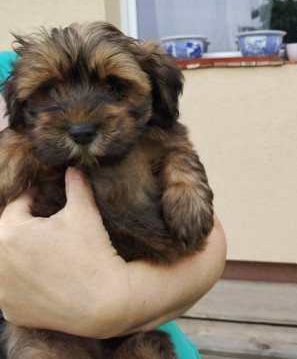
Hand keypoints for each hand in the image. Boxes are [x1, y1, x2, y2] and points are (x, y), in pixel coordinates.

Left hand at [0, 168, 129, 336]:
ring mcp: (2, 291)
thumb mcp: (84, 212)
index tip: (45, 194)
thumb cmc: (92, 253)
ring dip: (17, 251)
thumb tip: (74, 168)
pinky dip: (19, 279)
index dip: (33, 196)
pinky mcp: (10, 310)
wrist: (104, 301)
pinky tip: (39, 274)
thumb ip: (76, 184)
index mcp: (11, 233)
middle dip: (23, 223)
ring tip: (39, 245)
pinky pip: (8, 288)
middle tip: (44, 219)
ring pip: (4, 261)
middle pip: (6, 232)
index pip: (16, 205)